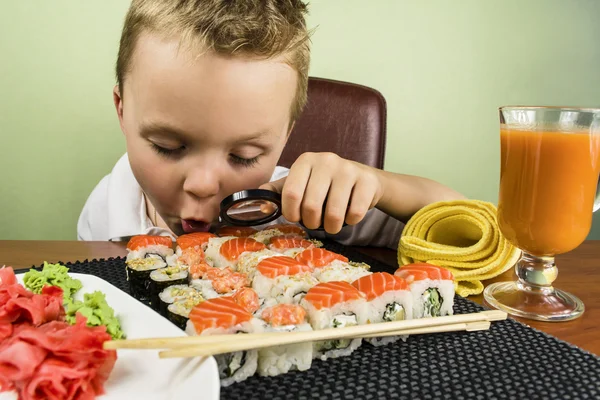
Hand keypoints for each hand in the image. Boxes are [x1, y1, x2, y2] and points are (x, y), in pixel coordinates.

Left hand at [260, 152, 384, 233]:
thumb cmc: (325, 184)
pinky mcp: (367, 181)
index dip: (291, 213)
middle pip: (311, 206)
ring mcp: (348, 169)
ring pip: (333, 213)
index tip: (296, 217)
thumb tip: (258, 206)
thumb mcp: (300, 183)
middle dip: (311, 223)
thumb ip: (277, 193)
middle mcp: (326, 160)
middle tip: (315, 222)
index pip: (290, 194)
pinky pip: (354, 213)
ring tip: (332, 223)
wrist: (362, 179)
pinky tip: (349, 213)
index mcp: (305, 161)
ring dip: (331, 227)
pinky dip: (350, 221)